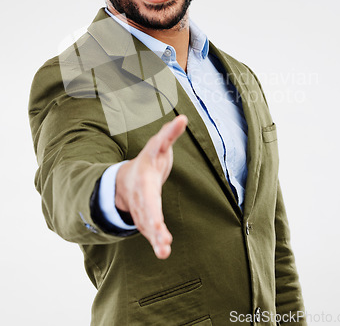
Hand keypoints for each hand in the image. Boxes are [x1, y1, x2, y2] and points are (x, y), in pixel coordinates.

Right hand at [115, 115, 187, 258]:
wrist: (126, 180)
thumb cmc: (148, 161)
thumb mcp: (158, 146)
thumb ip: (169, 134)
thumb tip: (183, 118)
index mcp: (145, 178)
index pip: (149, 191)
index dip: (153, 204)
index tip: (157, 217)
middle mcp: (142, 196)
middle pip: (147, 212)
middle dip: (154, 226)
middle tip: (163, 240)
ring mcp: (142, 209)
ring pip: (148, 225)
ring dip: (155, 238)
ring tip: (164, 251)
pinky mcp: (146, 218)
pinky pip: (151, 231)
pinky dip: (156, 240)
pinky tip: (164, 251)